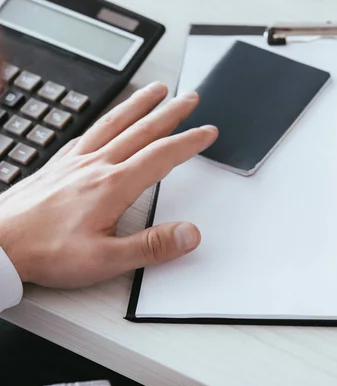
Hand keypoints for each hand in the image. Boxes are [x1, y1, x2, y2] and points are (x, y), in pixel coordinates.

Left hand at [0, 82, 216, 287]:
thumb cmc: (45, 251)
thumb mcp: (106, 260)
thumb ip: (152, 246)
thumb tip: (189, 234)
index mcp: (112, 185)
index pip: (161, 155)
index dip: (189, 141)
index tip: (207, 132)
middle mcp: (96, 166)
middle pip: (142, 130)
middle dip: (171, 112)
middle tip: (189, 98)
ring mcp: (75, 161)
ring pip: (114, 123)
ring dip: (139, 104)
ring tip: (155, 90)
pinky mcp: (58, 164)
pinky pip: (88, 132)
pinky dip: (106, 119)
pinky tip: (108, 119)